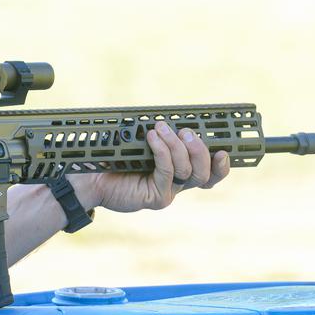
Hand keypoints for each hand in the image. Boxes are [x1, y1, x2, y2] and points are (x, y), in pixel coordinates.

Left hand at [92, 121, 229, 211]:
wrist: (90, 178)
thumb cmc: (114, 156)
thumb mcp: (140, 140)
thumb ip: (161, 133)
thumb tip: (173, 116)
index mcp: (179, 171)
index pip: (210, 172)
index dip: (221, 165)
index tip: (224, 150)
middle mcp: (177, 184)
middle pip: (204, 173)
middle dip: (199, 149)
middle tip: (187, 131)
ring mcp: (167, 192)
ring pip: (188, 172)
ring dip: (178, 147)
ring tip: (161, 128)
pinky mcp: (156, 198)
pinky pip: (167, 172)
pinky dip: (162, 152)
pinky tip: (152, 138)